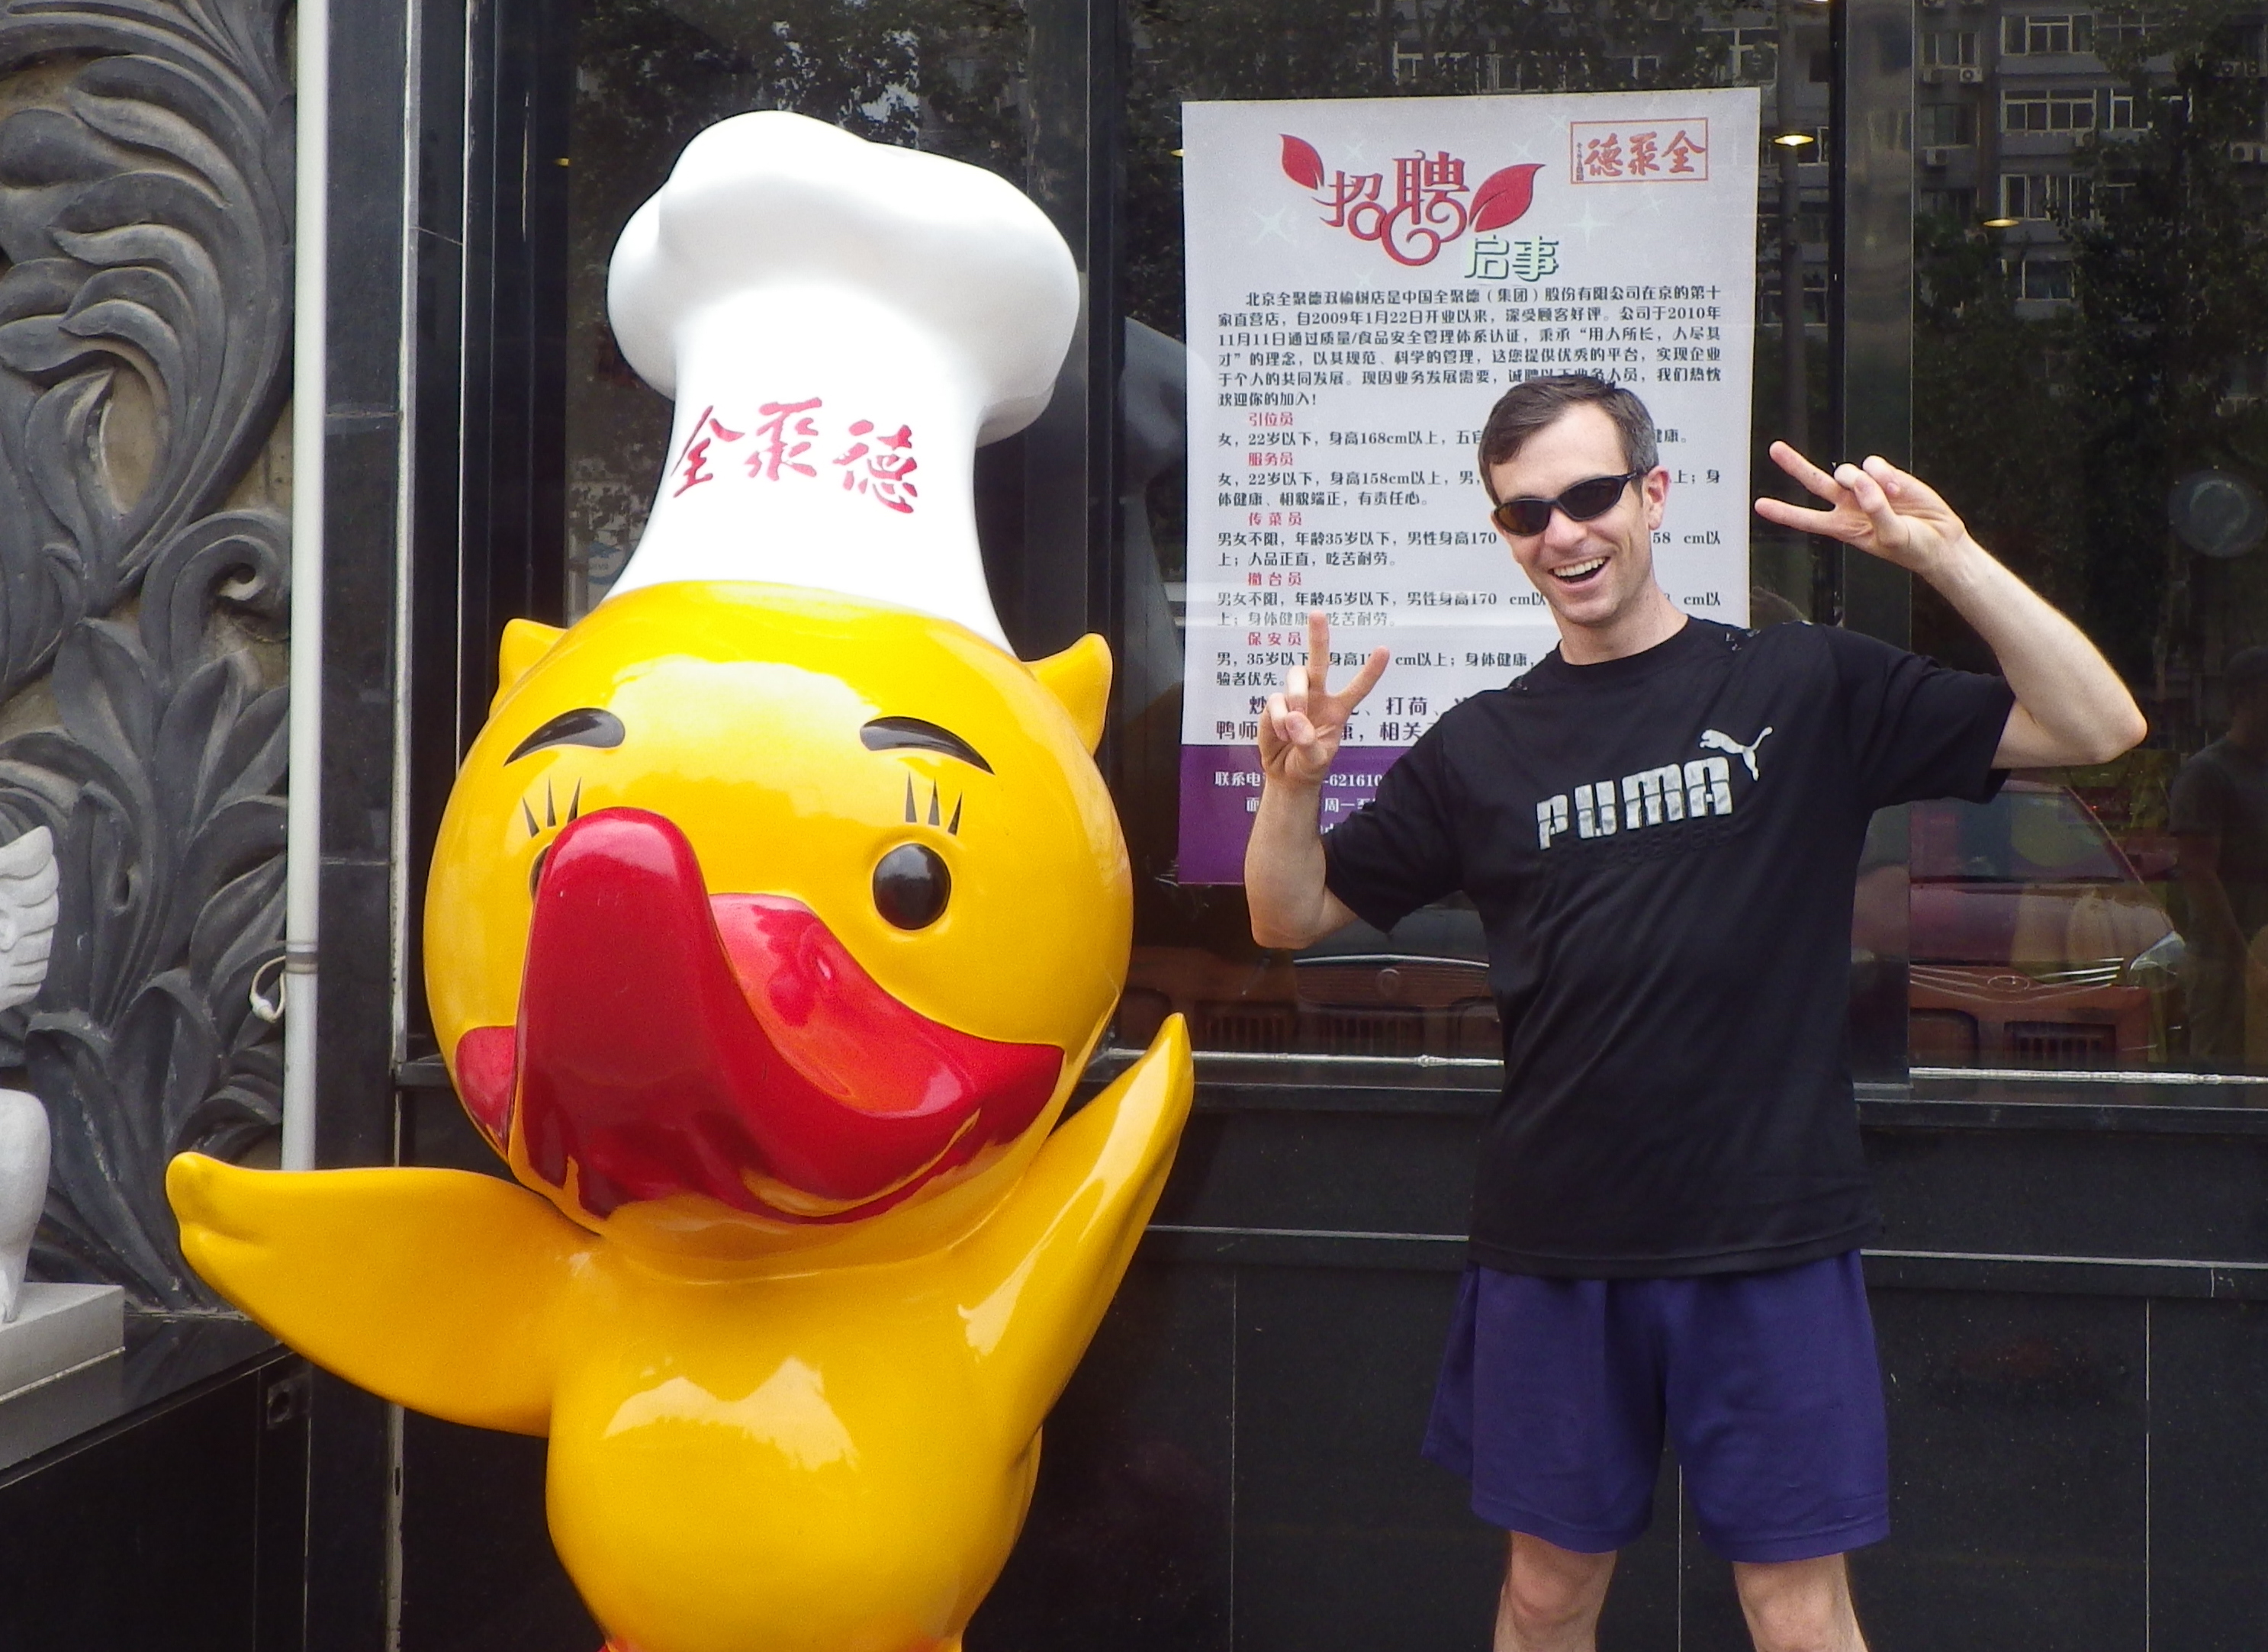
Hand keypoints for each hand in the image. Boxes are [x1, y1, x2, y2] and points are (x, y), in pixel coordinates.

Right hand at [1258, 613, 1388, 788]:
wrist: (1286, 774)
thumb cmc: (1309, 764)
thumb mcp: (1316, 761)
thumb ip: (1308, 742)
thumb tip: (1295, 716)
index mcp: (1338, 709)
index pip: (1358, 687)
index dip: (1371, 671)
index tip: (1384, 650)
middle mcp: (1318, 697)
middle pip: (1319, 661)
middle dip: (1318, 637)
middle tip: (1317, 613)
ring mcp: (1295, 698)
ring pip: (1295, 677)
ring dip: (1296, 696)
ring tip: (1294, 722)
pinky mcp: (1275, 705)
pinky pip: (1276, 701)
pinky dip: (1278, 719)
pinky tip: (1281, 734)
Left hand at [1753, 443, 1971, 578]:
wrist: (1940, 538)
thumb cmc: (1912, 547)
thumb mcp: (1891, 537)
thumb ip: (1876, 510)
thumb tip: (1863, 483)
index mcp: (1842, 527)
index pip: (1806, 519)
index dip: (1783, 512)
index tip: (1759, 505)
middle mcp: (1848, 505)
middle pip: (1814, 481)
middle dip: (1794, 464)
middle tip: (1775, 449)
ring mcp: (1866, 488)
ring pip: (1847, 471)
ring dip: (1864, 481)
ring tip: (1888, 497)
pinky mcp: (1885, 475)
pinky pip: (1874, 465)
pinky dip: (1886, 475)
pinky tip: (1898, 489)